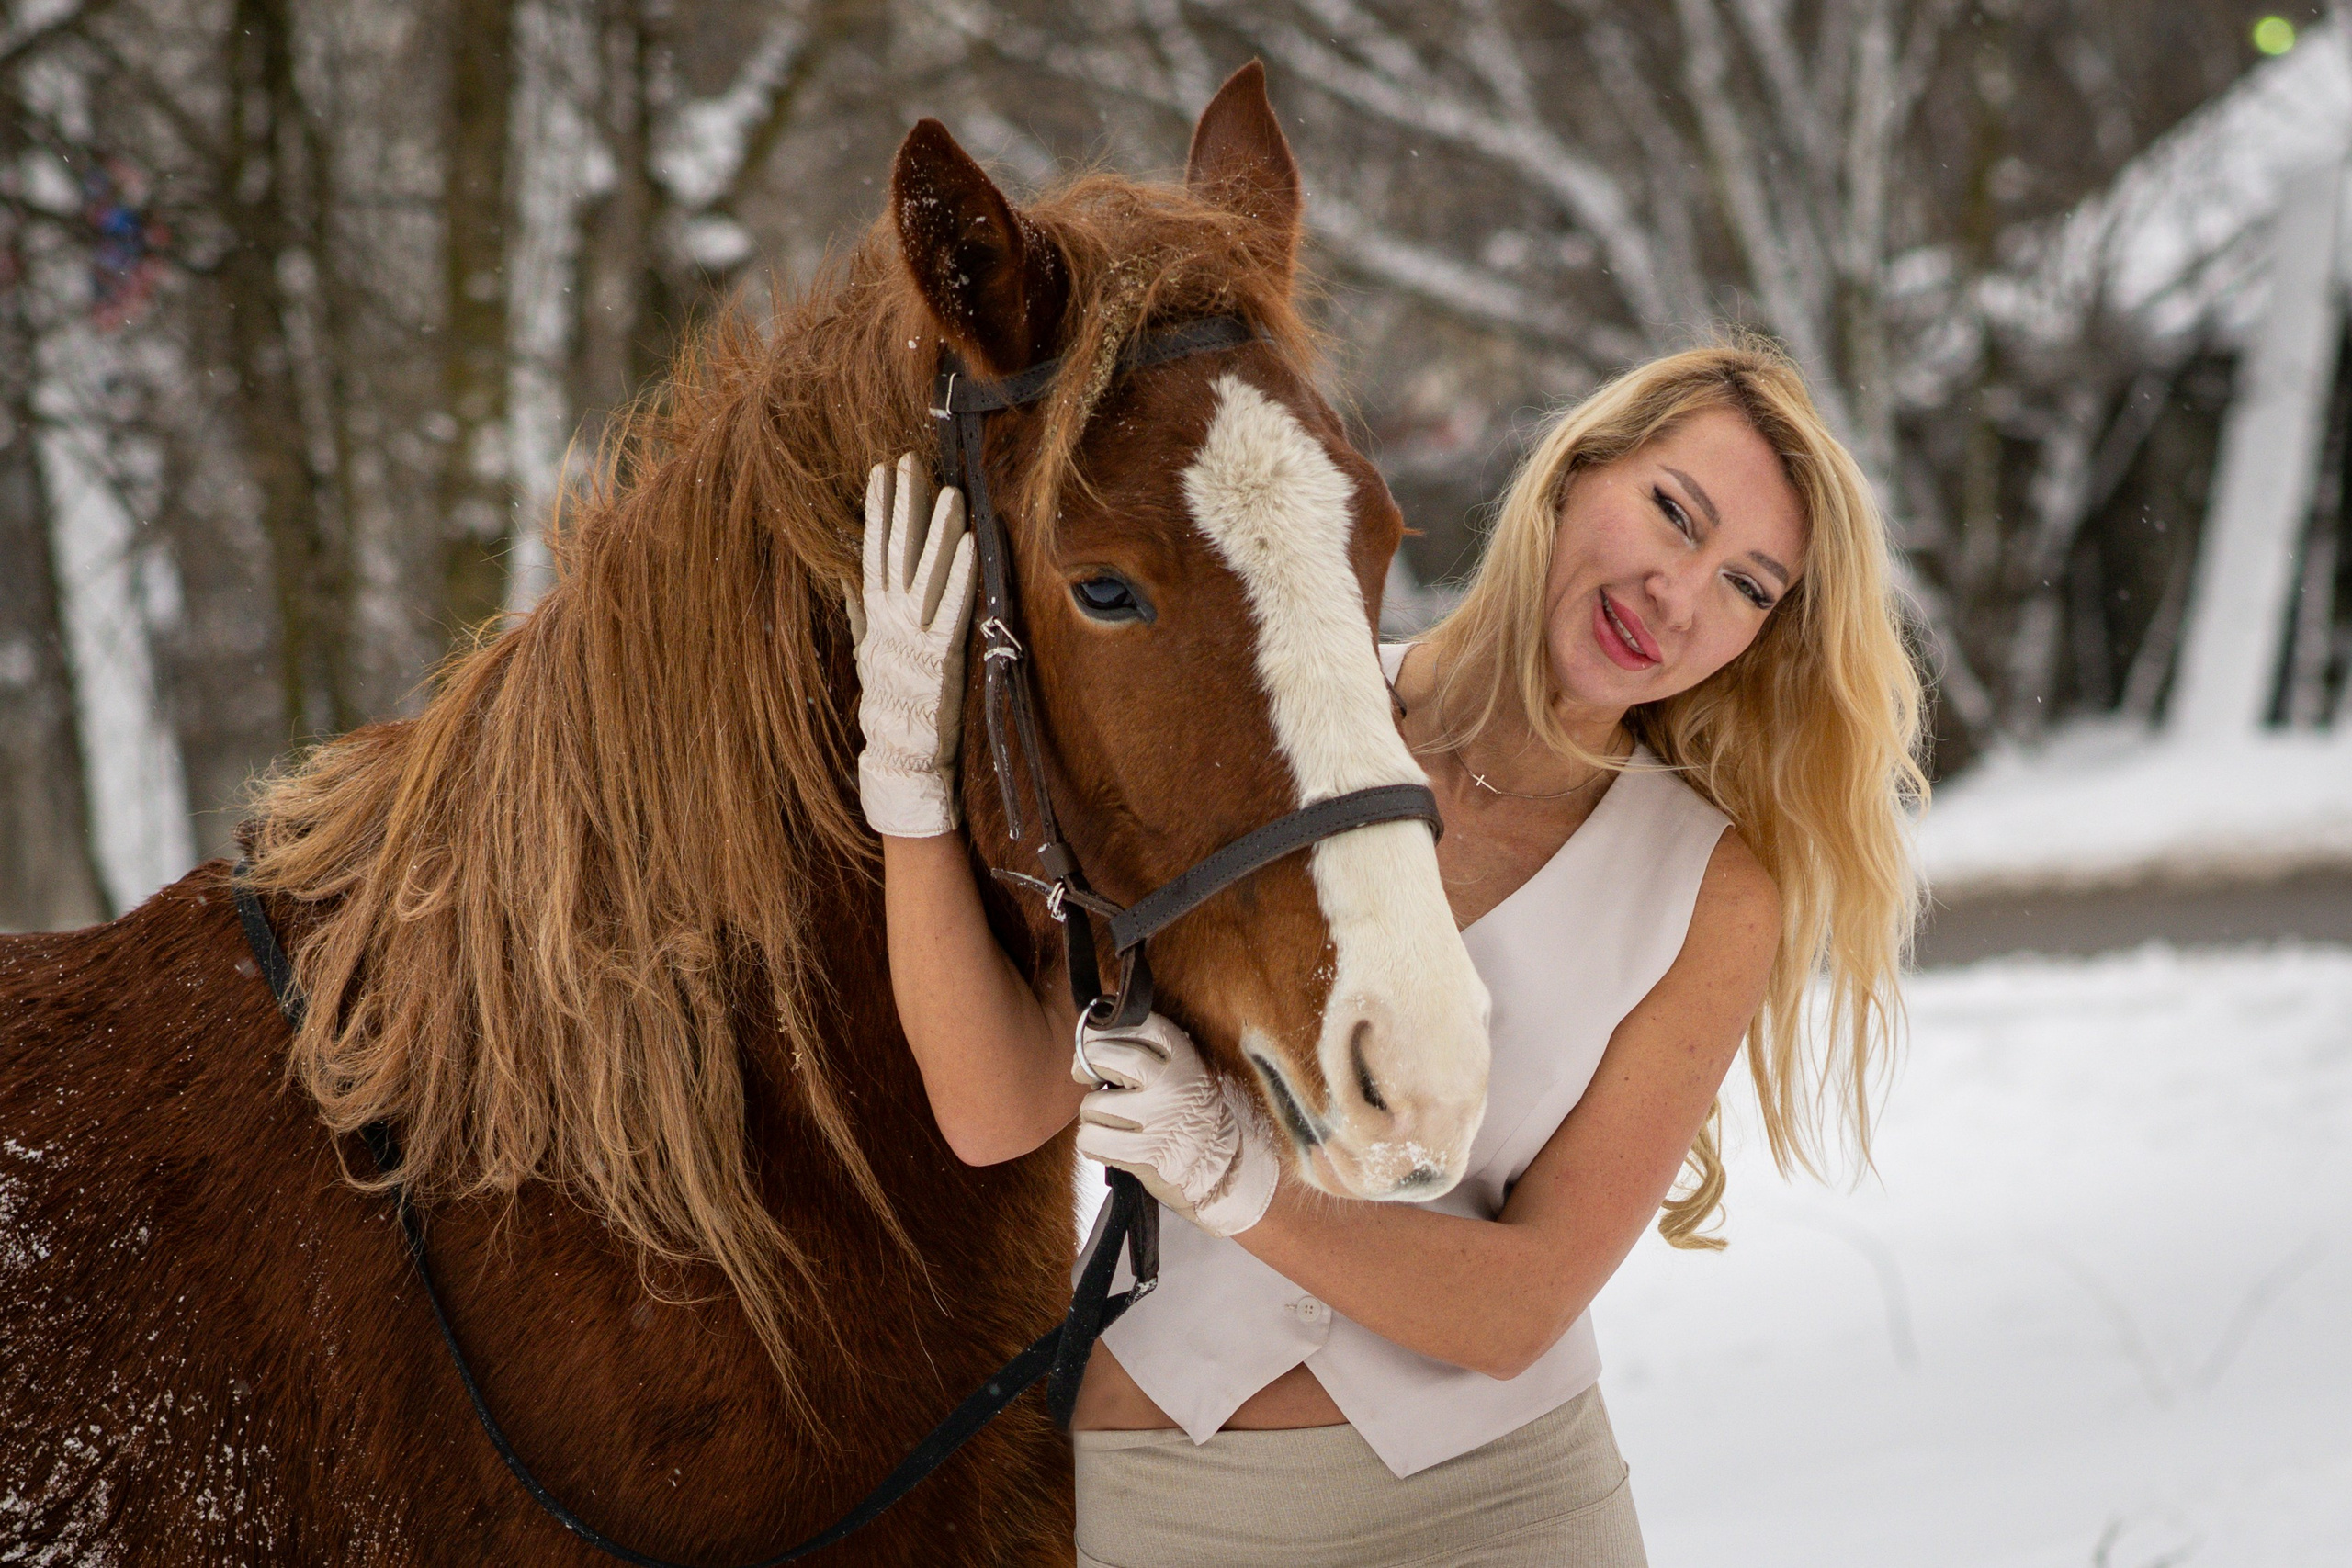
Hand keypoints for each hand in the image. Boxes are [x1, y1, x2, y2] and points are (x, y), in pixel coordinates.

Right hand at [851, 454, 975, 837]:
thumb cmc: (889, 707)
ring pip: (925, 571)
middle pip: (896, 551)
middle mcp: (891, 620)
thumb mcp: (870, 653)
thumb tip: (851, 579)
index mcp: (875, 616)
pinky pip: (952, 607)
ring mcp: (915, 636)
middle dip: (903, 504)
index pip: (874, 550)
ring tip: (947, 489)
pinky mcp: (942, 655)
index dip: (878, 509)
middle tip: (908, 461)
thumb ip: (862, 614)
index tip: (881, 471)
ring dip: (936, 529)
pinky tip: (970, 543)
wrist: (898, 758)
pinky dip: (960, 574)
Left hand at [1073, 1012, 1278, 1238]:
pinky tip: (1106, 1138)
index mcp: (1182, 1057)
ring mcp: (1159, 1120)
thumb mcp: (1182, 1068)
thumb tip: (1092, 1032)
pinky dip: (1091, 1140)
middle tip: (1084, 1073)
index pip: (1136, 1026)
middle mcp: (1172, 1085)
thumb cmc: (1186, 1109)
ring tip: (1106, 1115)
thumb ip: (1149, 1049)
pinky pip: (1093, 1140)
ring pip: (1094, 1105)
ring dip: (1090, 1111)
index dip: (1105, 1029)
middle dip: (1086, 1063)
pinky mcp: (1147, 1154)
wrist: (1217, 1163)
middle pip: (1108, 1058)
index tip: (1095, 1040)